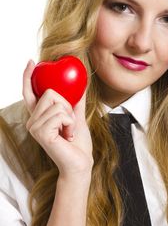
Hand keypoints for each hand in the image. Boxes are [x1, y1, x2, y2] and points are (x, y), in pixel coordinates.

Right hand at [22, 60, 92, 178]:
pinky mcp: (41, 133)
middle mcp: (33, 120)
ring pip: (57, 103)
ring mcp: (35, 127)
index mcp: (40, 116)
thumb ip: (75, 102)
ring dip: (70, 117)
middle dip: (67, 105)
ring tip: (68, 131)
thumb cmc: (78, 143)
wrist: (81, 162)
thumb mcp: (77, 117)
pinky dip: (70, 123)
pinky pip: (60, 114)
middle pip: (50, 92)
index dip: (28, 77)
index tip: (32, 62)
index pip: (30, 93)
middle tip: (69, 123)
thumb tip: (80, 85)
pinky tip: (68, 136)